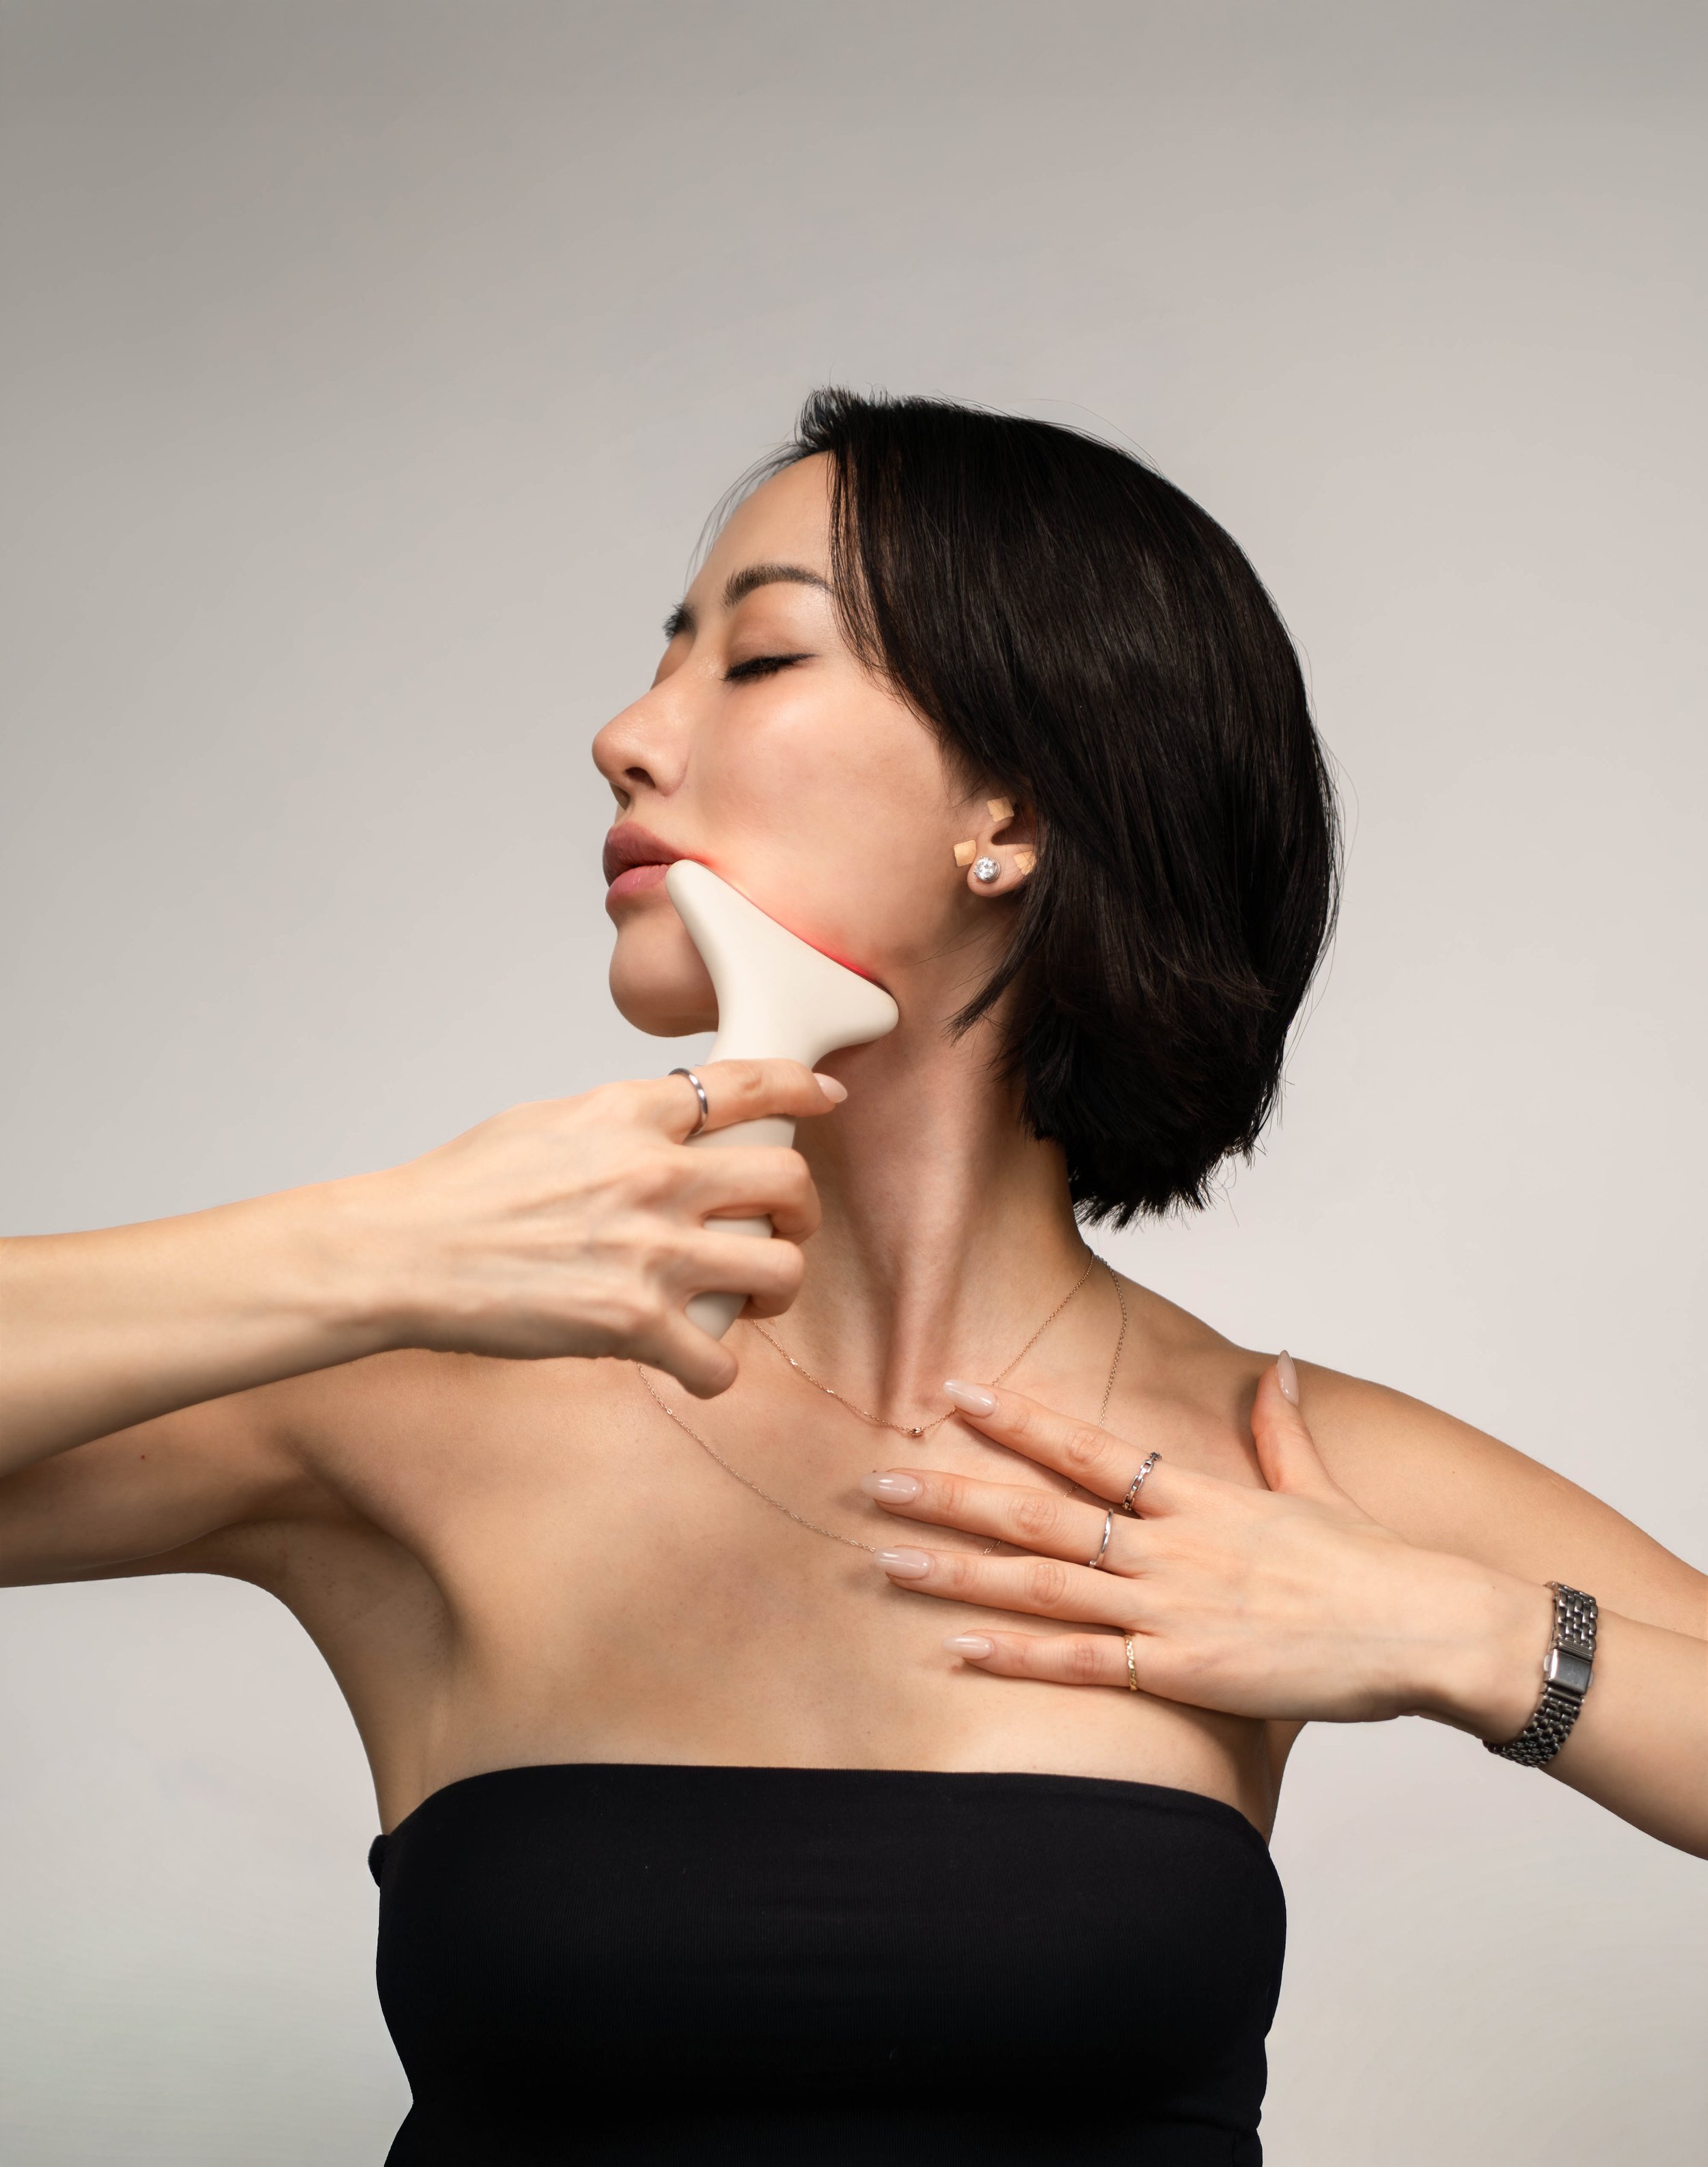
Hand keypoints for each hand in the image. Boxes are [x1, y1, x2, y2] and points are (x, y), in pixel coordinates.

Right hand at [351, 1059, 842, 1396]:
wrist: (404, 1254)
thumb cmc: (460, 1191)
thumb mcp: (549, 1120)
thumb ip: (622, 1121)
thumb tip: (669, 1126)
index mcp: (631, 1114)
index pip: (749, 1081)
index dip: (803, 1087)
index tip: (826, 1096)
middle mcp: (655, 1176)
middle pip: (790, 1180)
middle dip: (801, 1209)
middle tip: (781, 1226)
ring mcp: (652, 1254)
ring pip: (781, 1270)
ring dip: (773, 1289)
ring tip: (744, 1296)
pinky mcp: (634, 1326)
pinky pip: (722, 1361)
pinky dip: (713, 1370)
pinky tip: (691, 1360)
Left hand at [861, 1360, 1550, 1727]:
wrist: (1426, 1626)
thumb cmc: (1372, 1561)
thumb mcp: (1316, 1484)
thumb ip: (1283, 1426)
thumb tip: (1278, 1364)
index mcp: (1198, 1494)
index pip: (1088, 1447)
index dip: (1018, 1419)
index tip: (954, 1391)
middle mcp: (1170, 1545)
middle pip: (1041, 1513)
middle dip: (954, 1496)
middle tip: (878, 1481)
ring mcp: (1171, 1608)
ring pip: (1043, 1584)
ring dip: (959, 1574)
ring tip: (887, 1560)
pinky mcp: (1181, 1672)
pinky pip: (1081, 1663)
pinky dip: (1016, 1656)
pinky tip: (955, 1649)